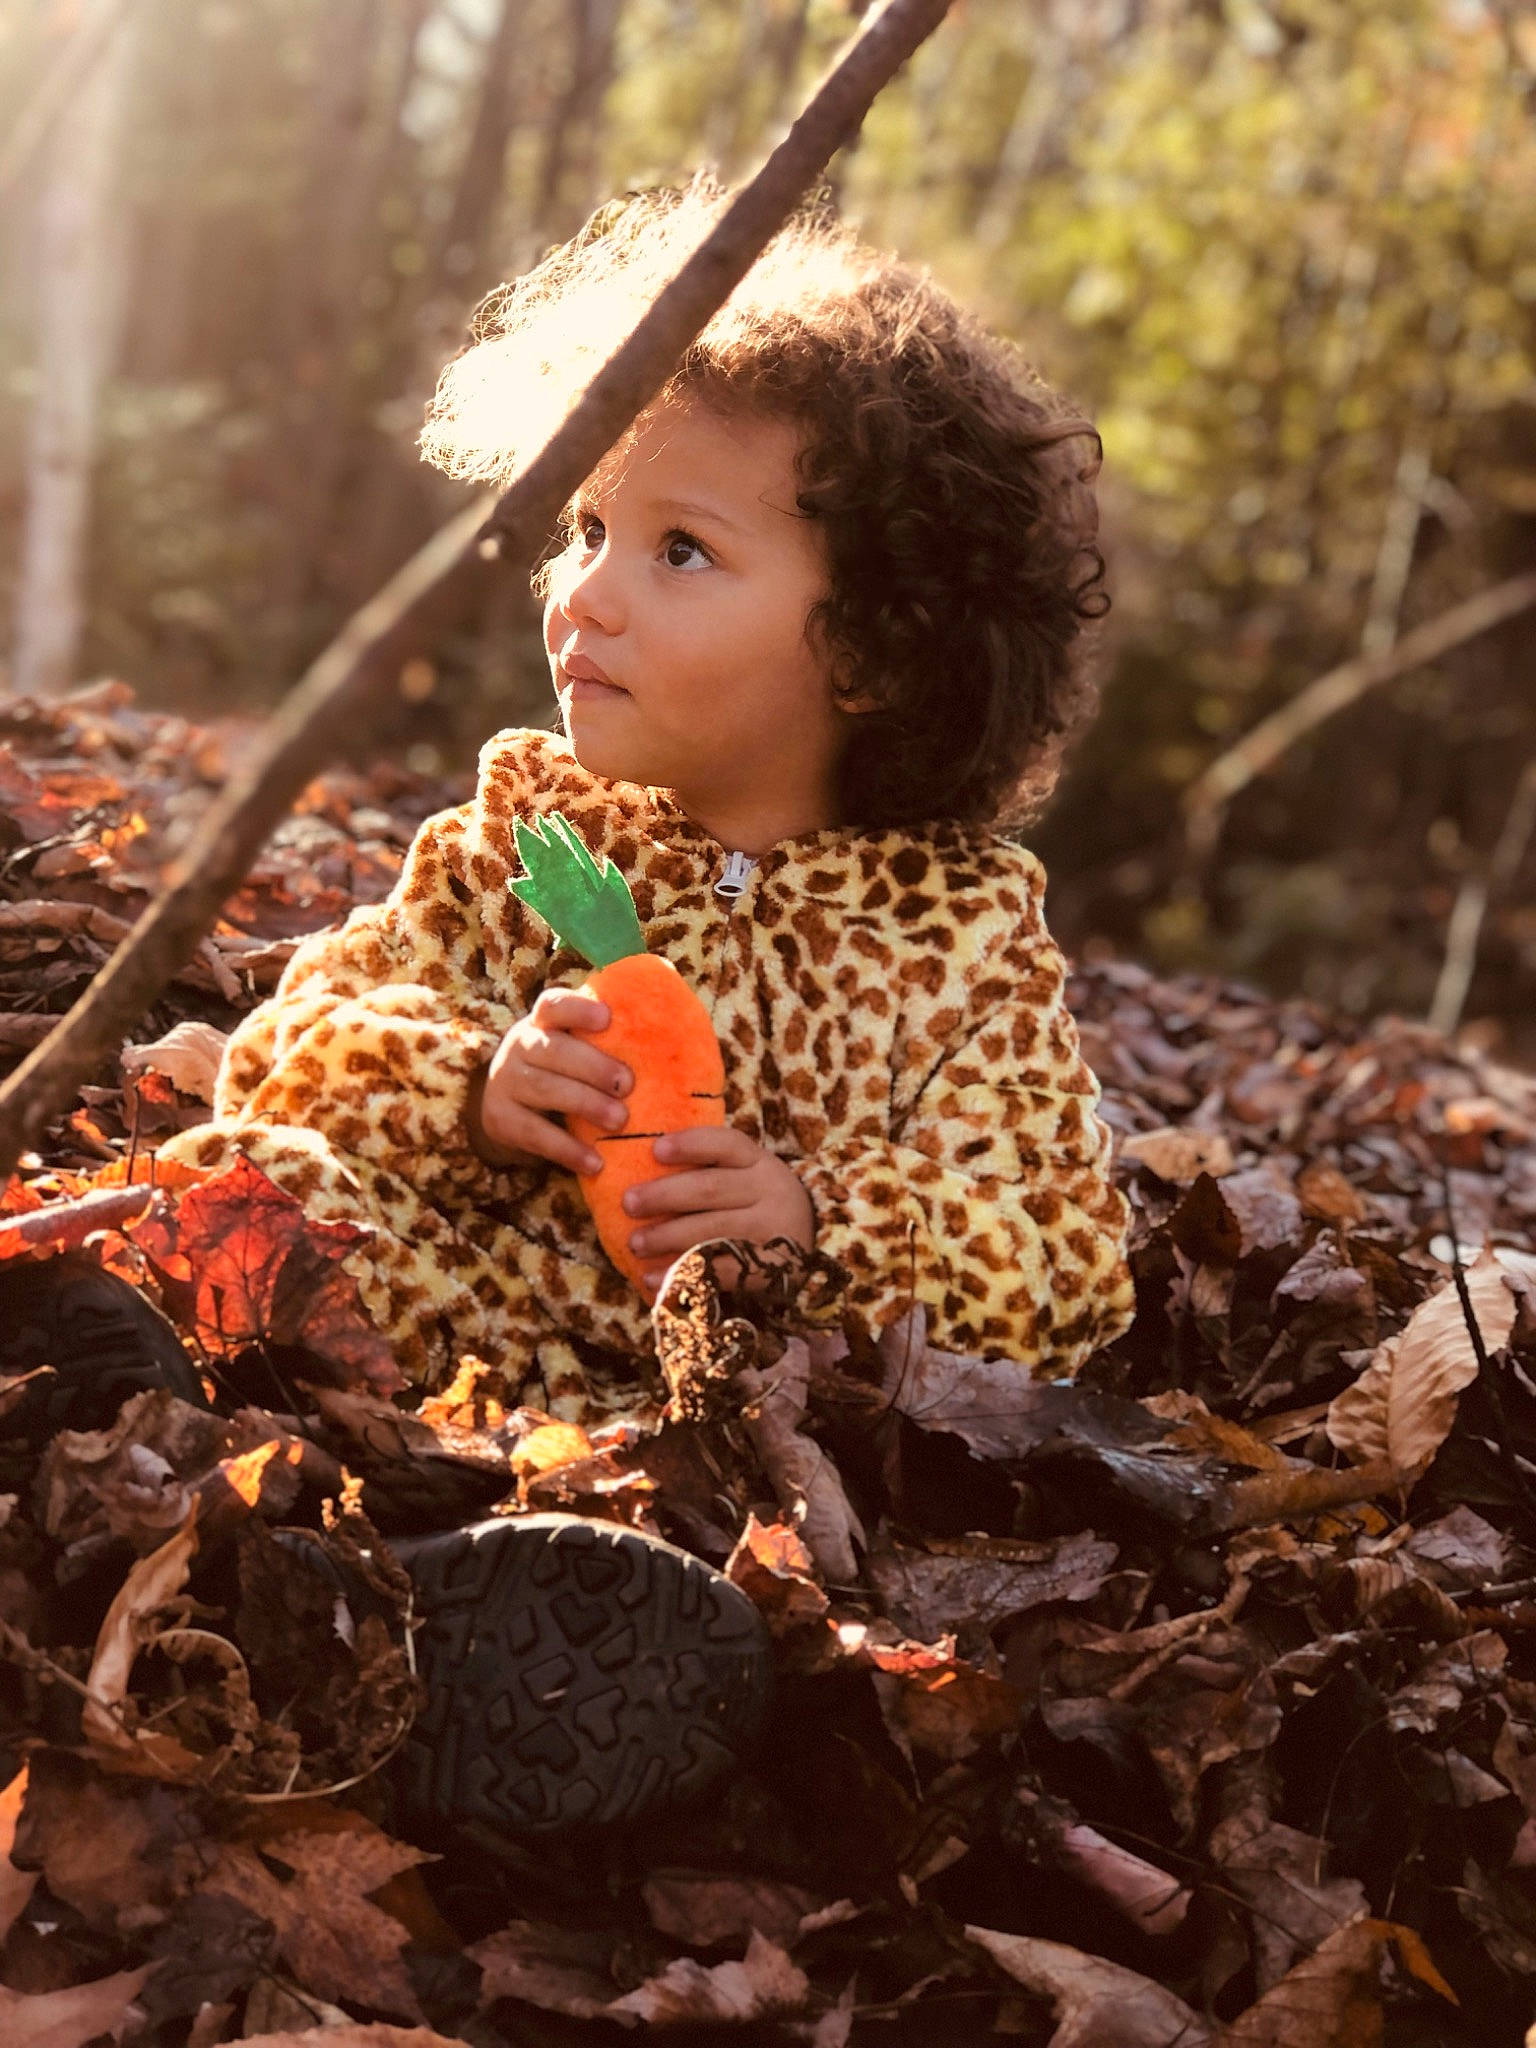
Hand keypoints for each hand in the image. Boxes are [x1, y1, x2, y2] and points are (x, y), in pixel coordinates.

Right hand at [467, 988, 630, 1175]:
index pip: (553, 1005)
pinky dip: (567, 1150)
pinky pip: (535, 1134)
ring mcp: (505, 1083)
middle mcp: (520, 1046)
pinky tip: (595, 1162)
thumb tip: (677, 1038)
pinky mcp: (500, 1120)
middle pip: (553, 1050)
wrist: (506, 1109)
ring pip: (543, 1089)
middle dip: (593, 1066)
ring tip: (619, 1120)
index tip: (608, 1018)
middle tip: (628, 1084)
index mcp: (542, 1022)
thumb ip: (608, 1042)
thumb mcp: (574, 1050)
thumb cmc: (561, 1073)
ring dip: (585, 1104)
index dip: (578, 1010)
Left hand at [621, 1124, 814, 1298]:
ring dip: (667, 1237)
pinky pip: (719, 1271)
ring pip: (711, 1230)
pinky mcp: (767, 1268)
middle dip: (664, 1196)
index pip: (725, 1144)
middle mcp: (768, 1190)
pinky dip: (682, 1274)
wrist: (812, 1240)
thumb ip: (707, 1167)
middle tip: (629, 1203)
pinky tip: (653, 1278)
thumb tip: (642, 1162)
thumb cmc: (758, 1201)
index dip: (690, 1145)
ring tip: (636, 1243)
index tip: (656, 1149)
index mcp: (758, 1161)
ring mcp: (770, 1231)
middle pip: (710, 1189)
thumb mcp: (746, 1173)